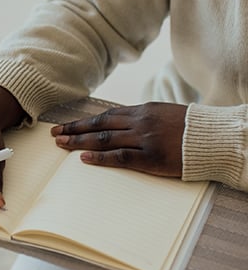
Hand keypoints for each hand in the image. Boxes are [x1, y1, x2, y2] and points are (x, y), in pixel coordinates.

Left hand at [51, 102, 186, 176]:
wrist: (215, 138)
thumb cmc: (190, 128)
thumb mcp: (163, 114)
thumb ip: (140, 118)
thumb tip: (117, 124)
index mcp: (142, 111)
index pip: (105, 115)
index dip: (83, 122)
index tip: (65, 126)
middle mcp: (140, 122)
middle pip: (99, 125)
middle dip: (74, 130)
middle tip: (54, 135)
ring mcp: (145, 139)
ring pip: (105, 139)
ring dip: (80, 142)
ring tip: (62, 144)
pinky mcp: (151, 157)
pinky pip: (121, 157)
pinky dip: (100, 158)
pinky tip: (84, 159)